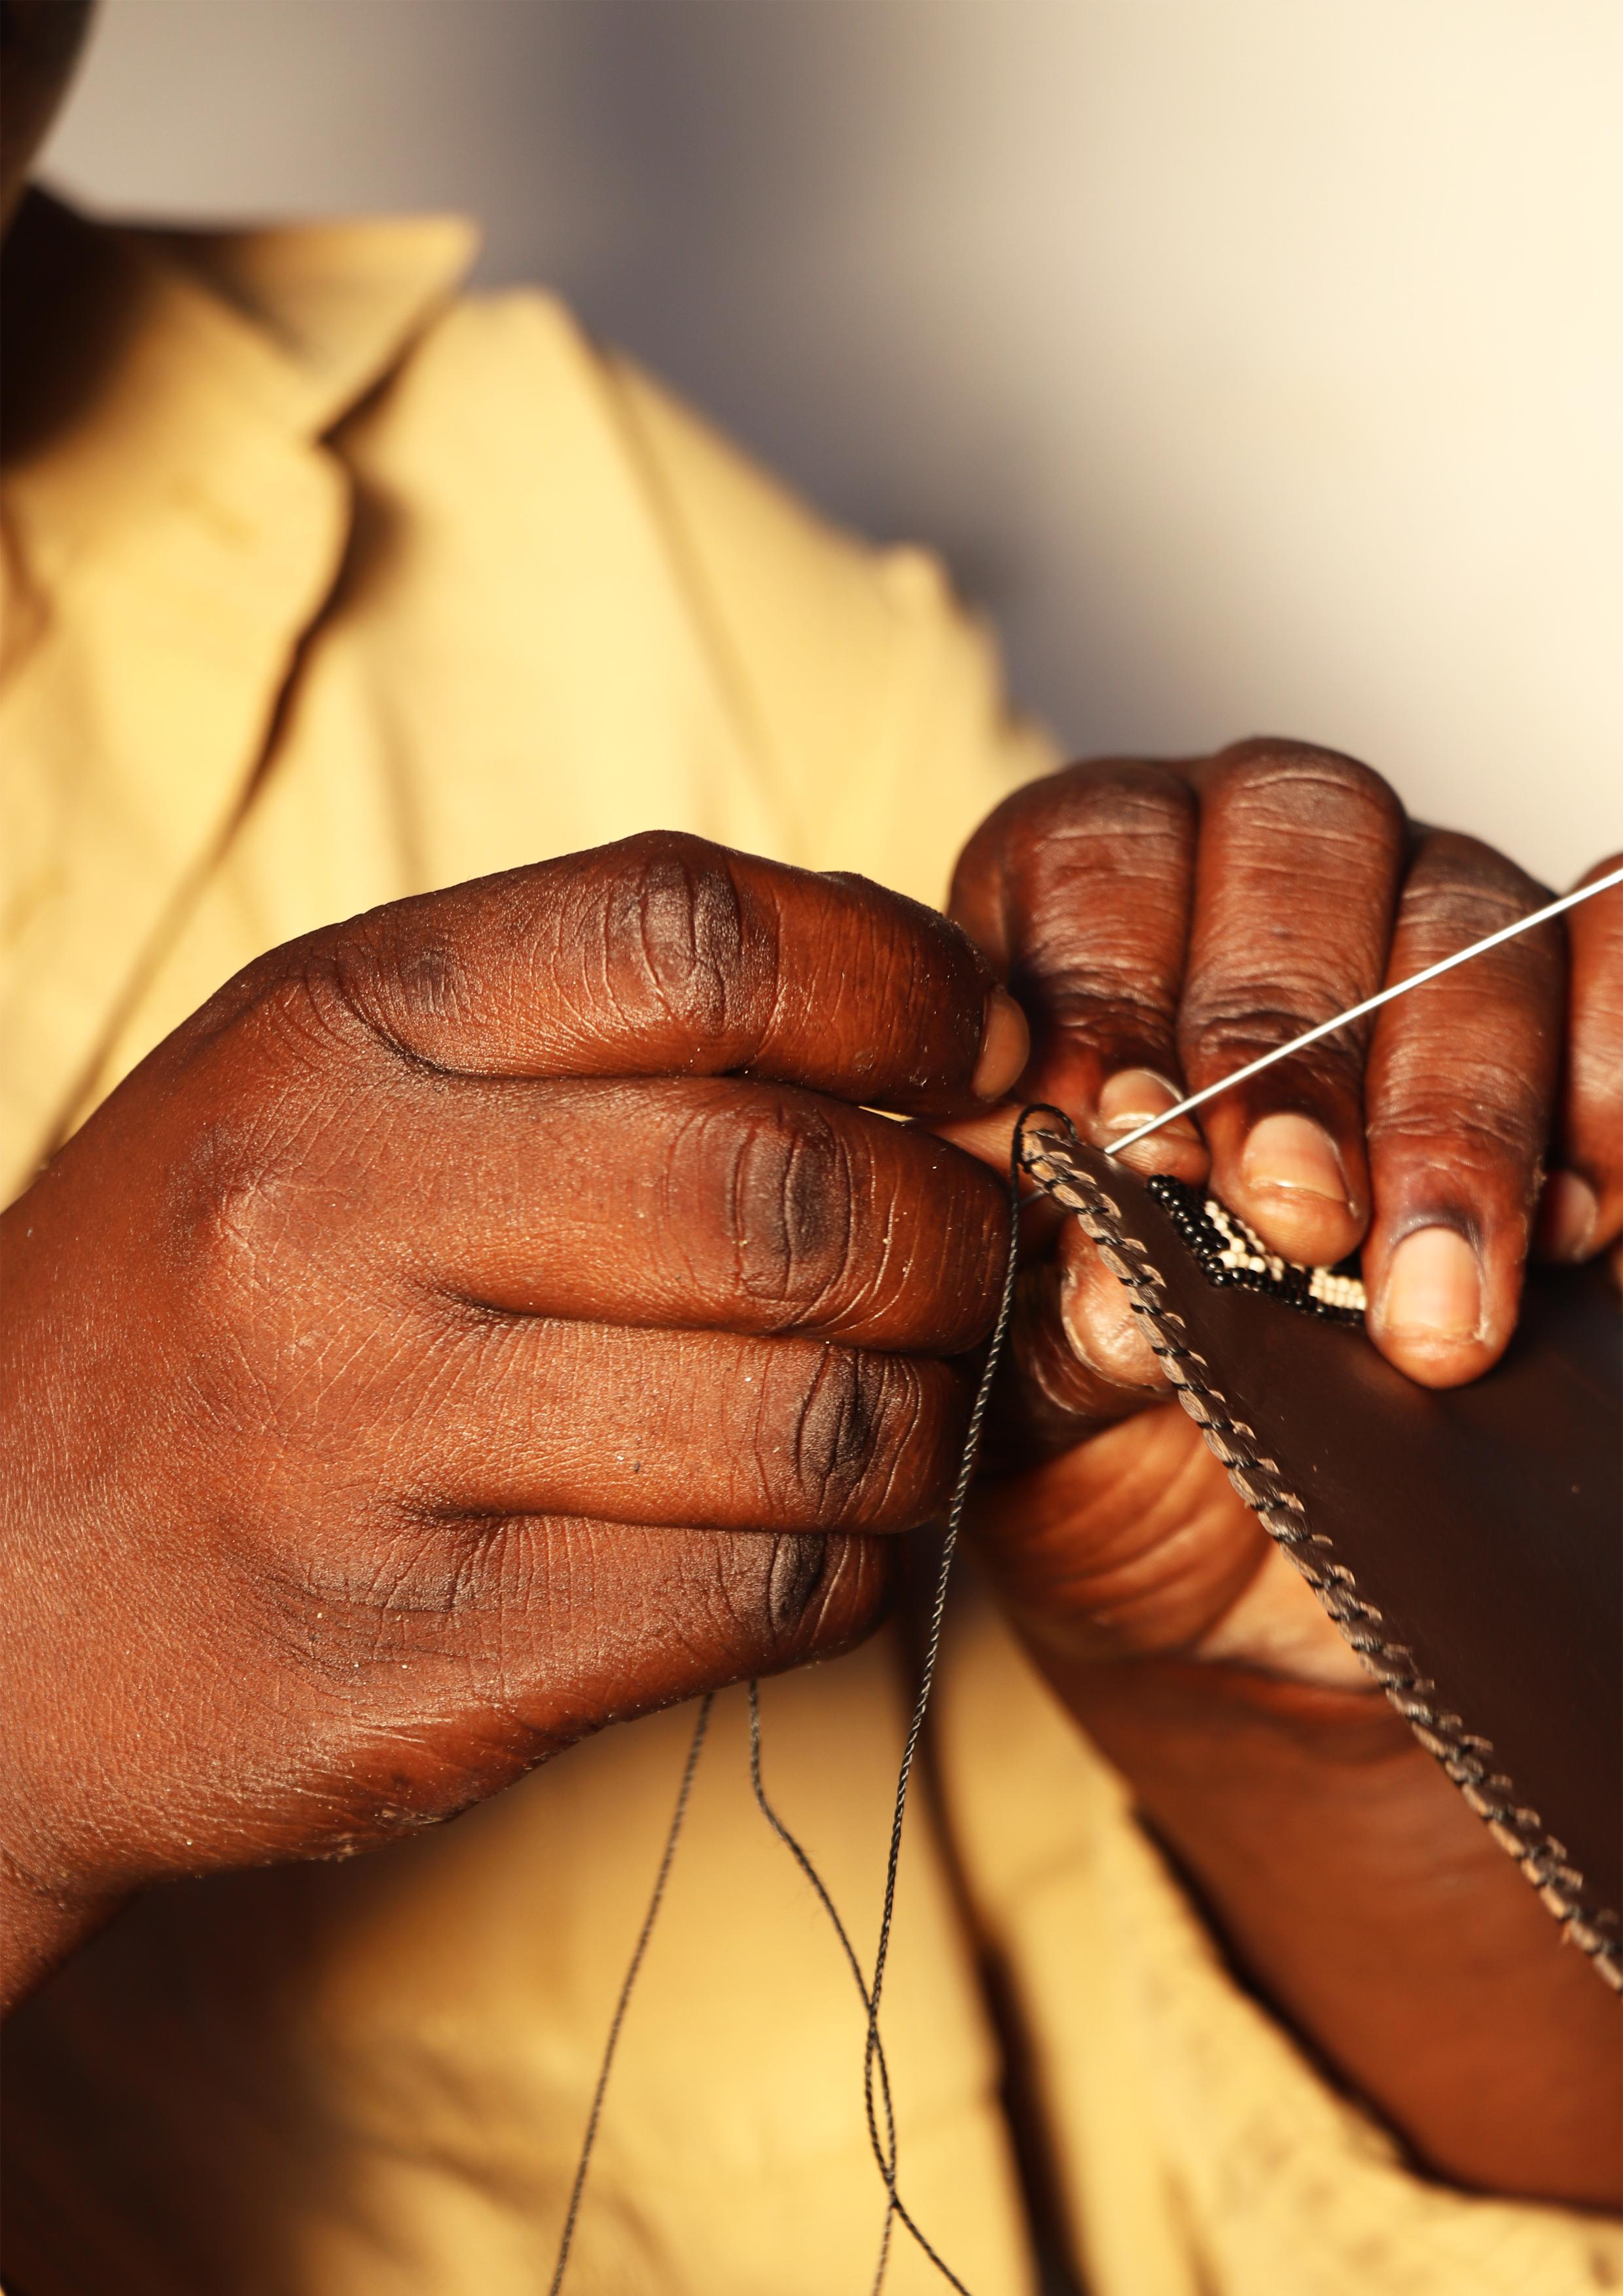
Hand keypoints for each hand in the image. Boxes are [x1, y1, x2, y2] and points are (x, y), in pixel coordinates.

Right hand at [0, 832, 1023, 2006]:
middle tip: (973, 1252)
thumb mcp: (321, 1085)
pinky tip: (813, 1529)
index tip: (966, 1044)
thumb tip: (915, 1025)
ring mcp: (374, 1454)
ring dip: (924, 1413)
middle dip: (954, 1230)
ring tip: (900, 1401)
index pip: (698, 935)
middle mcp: (335, 1220)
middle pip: (798, 1193)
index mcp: (328, 1029)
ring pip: (816, 1420)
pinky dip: (854, 1559)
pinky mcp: (432, 1663)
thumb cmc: (193, 1307)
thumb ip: (581, 1028)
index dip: (897, 980)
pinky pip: (767, 1595)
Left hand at [944, 744, 1622, 2204]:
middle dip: (1288, 1015)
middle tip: (1290, 1205)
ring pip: (1462, 893)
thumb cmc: (1163, 1522)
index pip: (1064, 860)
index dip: (1084, 964)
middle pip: (1271, 832)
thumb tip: (1054, 1185)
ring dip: (1466, 1074)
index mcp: (1076, 1004)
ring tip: (1447, 1281)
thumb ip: (1029, 1297)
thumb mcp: (1050, 1431)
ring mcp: (1447, 1009)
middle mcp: (1261, 962)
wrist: (1361, 1644)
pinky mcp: (1606, 1081)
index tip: (1096, 1121)